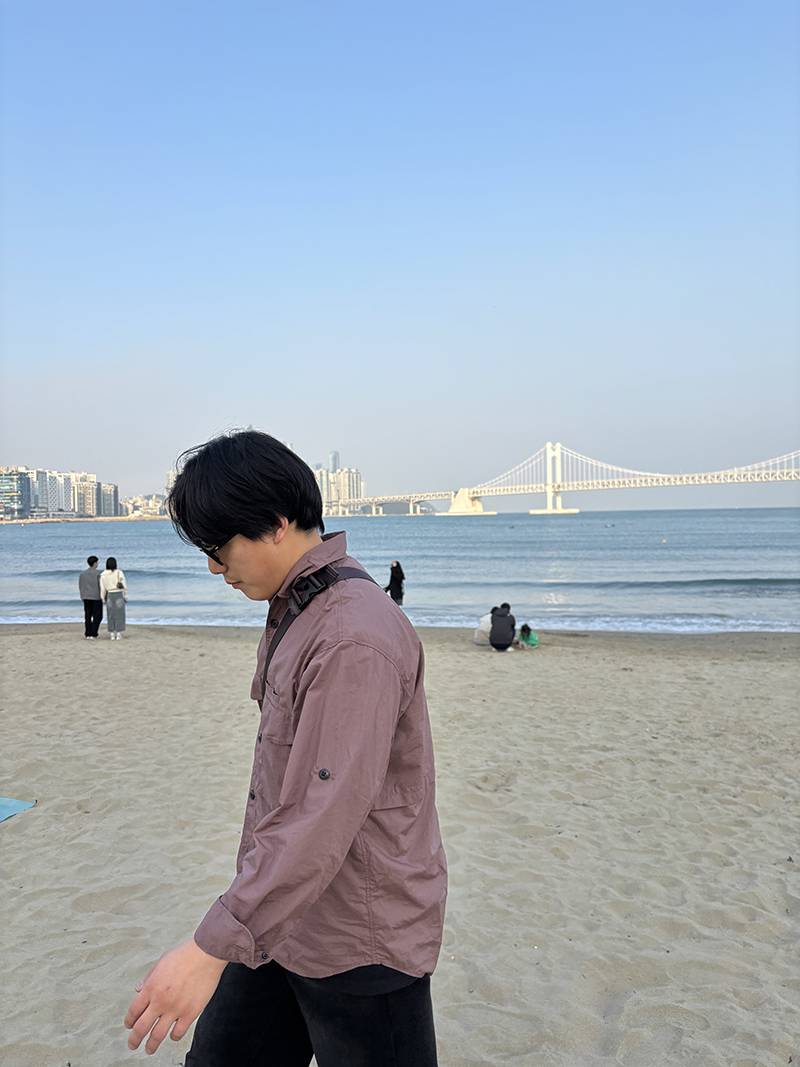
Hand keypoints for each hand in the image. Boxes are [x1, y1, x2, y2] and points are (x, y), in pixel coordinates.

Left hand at [124, 939, 226, 1054]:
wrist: (206, 953)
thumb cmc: (185, 954)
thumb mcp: (162, 962)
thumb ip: (149, 978)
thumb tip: (139, 989)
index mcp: (151, 987)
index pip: (134, 1011)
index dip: (129, 1021)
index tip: (129, 1025)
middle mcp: (160, 1000)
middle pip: (141, 1028)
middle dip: (134, 1040)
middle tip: (133, 1044)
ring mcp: (175, 1008)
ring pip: (157, 1035)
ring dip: (151, 1045)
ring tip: (150, 1049)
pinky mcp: (190, 1012)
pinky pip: (178, 1032)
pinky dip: (173, 1037)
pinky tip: (172, 1036)